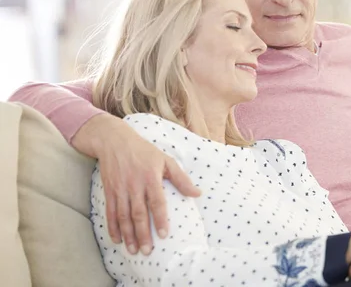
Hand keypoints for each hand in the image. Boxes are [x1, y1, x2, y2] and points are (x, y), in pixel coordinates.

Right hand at [73, 113, 201, 254]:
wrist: (115, 141)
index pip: (157, 202)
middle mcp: (134, 185)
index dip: (160, 219)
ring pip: (123, 216)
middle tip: (148, 251)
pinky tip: (117, 240)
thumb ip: (181, 178)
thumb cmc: (145, 152)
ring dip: (128, 235)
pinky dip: (113, 227)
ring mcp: (120, 189)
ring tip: (133, 251)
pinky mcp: (110, 191)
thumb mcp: (166, 160)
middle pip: (139, 213)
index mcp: (151, 177)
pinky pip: (110, 212)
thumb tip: (197, 193)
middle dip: (143, 234)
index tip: (164, 235)